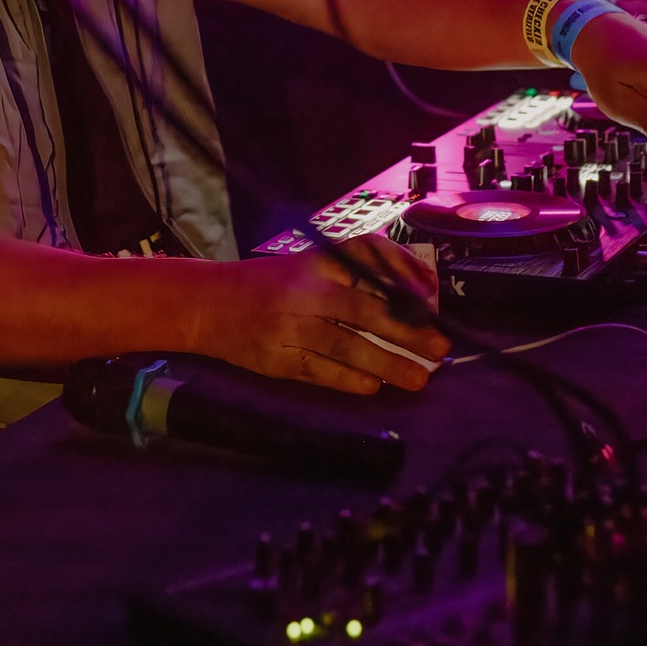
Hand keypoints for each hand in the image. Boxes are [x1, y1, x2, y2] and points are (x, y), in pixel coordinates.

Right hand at [194, 234, 449, 394]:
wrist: (206, 304)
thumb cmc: (268, 283)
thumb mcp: (307, 266)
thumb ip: (353, 278)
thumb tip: (413, 298)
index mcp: (316, 262)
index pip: (368, 258)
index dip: (402, 274)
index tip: (429, 295)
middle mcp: (305, 292)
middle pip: (365, 310)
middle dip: (407, 332)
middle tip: (439, 349)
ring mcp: (289, 327)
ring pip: (346, 346)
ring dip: (386, 364)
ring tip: (417, 379)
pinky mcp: (277, 359)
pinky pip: (318, 371)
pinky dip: (347, 380)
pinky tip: (372, 387)